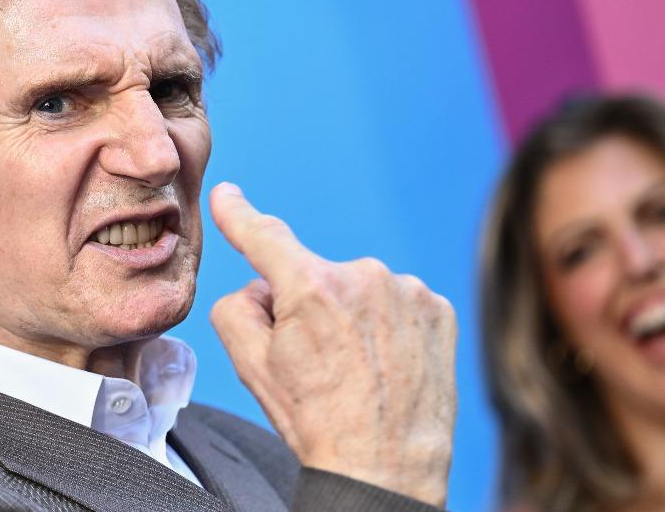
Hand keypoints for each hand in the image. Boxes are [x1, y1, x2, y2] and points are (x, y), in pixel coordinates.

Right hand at [208, 182, 456, 506]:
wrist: (386, 468)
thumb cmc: (317, 421)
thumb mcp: (251, 367)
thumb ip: (236, 308)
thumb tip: (259, 286)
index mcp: (311, 288)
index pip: (263, 236)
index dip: (238, 214)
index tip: (227, 196)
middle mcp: (363, 276)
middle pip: (313, 277)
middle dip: (307, 307)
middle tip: (316, 363)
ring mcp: (407, 291)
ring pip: (357, 291)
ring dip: (351, 317)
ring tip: (356, 370)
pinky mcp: (437, 309)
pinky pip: (396, 303)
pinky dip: (387, 327)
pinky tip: (385, 364)